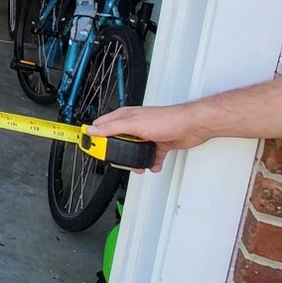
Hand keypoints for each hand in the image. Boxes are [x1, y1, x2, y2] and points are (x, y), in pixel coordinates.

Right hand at [89, 104, 213, 172]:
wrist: (192, 126)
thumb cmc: (167, 119)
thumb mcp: (133, 124)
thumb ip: (112, 128)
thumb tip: (92, 130)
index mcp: (125, 117)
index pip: (102, 125)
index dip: (94, 135)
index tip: (89, 146)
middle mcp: (134, 125)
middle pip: (117, 141)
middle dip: (117, 153)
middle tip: (117, 159)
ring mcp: (146, 135)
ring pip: (133, 151)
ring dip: (134, 160)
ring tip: (138, 165)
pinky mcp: (158, 144)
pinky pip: (149, 157)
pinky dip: (150, 163)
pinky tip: (152, 164)